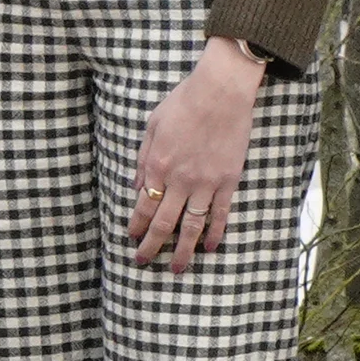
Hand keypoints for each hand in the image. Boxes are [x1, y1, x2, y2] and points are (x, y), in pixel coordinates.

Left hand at [126, 41, 265, 269]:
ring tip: (177, 269)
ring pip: (191, 225)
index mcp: (158, 165)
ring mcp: (205, 182)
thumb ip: (143, 159)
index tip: (131, 239)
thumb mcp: (152, 126)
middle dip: (151, 246)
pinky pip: (220, 213)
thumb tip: (137, 188)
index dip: (136, 225)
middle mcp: (180, 180)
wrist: (221, 91)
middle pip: (163, 222)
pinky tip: (209, 248)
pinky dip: (214, 233)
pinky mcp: (228, 180)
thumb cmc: (184, 102)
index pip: (143, 205)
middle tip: (143, 262)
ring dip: (182, 250)